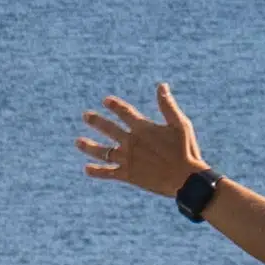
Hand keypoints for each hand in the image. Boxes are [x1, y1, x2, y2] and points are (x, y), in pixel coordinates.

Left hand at [80, 84, 212, 204]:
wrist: (185, 179)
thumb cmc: (186, 150)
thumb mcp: (181, 125)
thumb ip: (168, 106)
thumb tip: (161, 86)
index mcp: (142, 128)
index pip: (124, 112)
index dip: (114, 105)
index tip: (106, 101)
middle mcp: (130, 142)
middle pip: (108, 128)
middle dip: (96, 121)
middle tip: (86, 116)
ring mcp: (127, 159)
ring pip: (102, 151)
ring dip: (89, 146)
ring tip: (78, 142)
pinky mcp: (127, 174)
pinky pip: (107, 172)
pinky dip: (97, 171)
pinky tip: (87, 169)